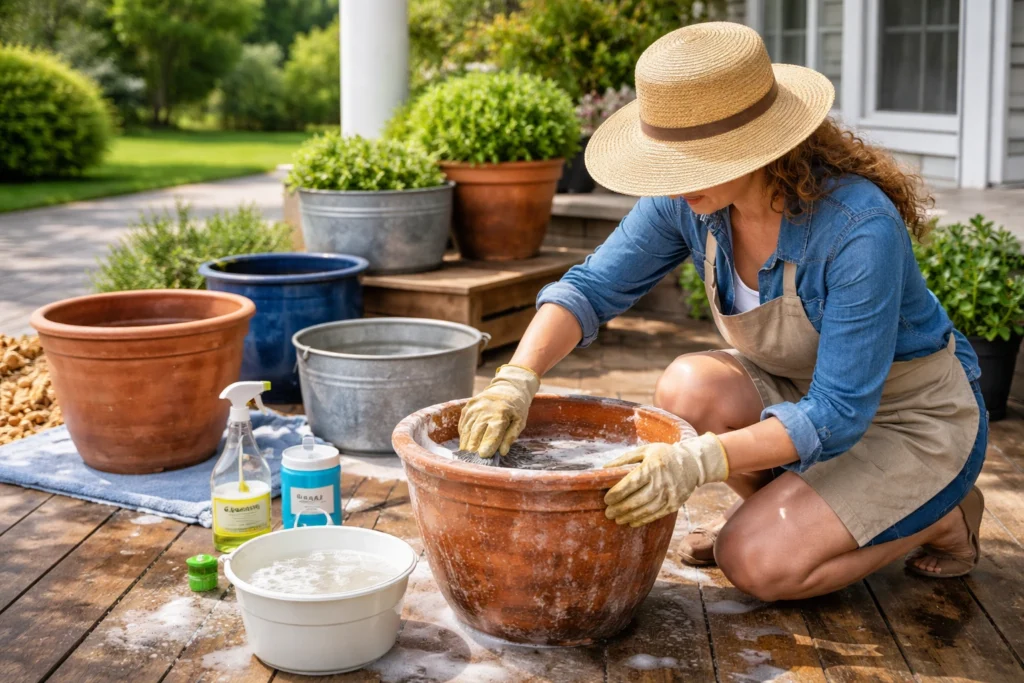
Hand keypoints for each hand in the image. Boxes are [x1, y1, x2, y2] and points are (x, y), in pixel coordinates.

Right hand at [458, 364, 539, 458]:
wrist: (507, 387)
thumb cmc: (516, 408)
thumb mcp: (519, 422)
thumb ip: (510, 437)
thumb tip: (502, 452)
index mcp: (500, 413)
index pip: (492, 432)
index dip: (487, 445)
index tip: (483, 456)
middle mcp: (485, 409)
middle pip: (476, 432)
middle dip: (474, 447)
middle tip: (472, 460)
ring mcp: (474, 407)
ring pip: (467, 429)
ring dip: (466, 443)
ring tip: (466, 455)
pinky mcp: (468, 407)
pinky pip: (463, 423)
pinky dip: (464, 434)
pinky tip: (465, 443)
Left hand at [603, 433, 728, 526]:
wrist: (692, 464)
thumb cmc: (664, 455)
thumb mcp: (645, 451)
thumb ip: (625, 459)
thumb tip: (604, 469)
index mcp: (652, 466)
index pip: (630, 483)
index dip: (617, 493)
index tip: (606, 499)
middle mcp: (661, 481)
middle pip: (636, 500)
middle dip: (620, 508)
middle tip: (608, 513)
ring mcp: (669, 494)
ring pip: (646, 510)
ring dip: (629, 516)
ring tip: (617, 519)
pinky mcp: (674, 504)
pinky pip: (656, 515)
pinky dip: (642, 520)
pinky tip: (632, 521)